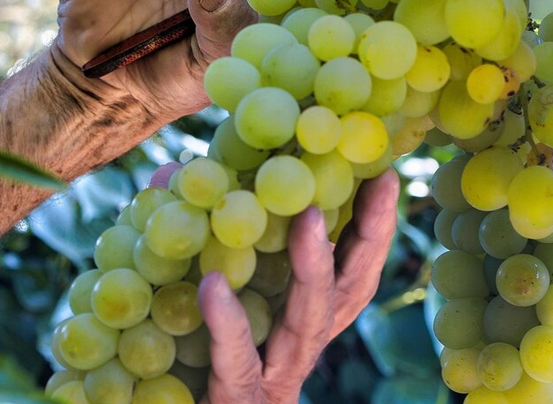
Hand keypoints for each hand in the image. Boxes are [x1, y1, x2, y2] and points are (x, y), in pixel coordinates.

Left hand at [195, 171, 400, 403]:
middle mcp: (297, 348)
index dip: (370, 228)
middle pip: (349, 291)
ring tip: (310, 218)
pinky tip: (213, 286)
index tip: (383, 175)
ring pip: (309, 323)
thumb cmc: (182, 363)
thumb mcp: (188, 289)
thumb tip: (169, 172)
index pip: (347, 271)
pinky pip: (238, 362)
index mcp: (295, 322)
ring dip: (314, 269)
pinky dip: (229, 324)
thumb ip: (186, 237)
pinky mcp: (239, 401)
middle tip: (382, 183)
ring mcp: (274, 378)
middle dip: (370, 236)